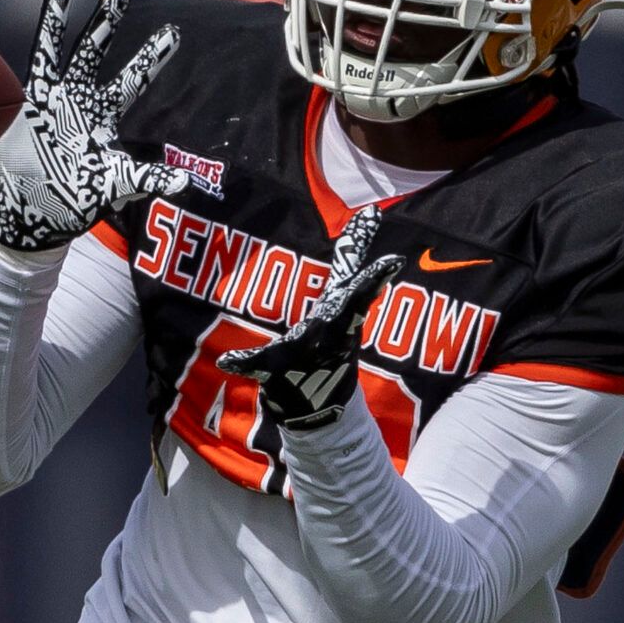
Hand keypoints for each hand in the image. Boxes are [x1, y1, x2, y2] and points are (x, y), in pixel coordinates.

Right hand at [0, 0, 187, 251]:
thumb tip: (184, 182)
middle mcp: (75, 98)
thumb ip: (147, 179)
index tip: (174, 32)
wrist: (36, 213)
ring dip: (54, 22)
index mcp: (102, 113)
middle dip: (106, 22)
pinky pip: (0, 75)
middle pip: (93, 51)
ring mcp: (43, 99)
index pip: (133, 80)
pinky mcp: (14, 109)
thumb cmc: (77, 197)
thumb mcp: (116, 186)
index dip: (152, 57)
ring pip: (50, 51)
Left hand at [218, 206, 403, 429]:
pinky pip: (259, 366)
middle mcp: (329, 335)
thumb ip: (350, 260)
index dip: (378, 275)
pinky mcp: (279, 373)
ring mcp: (305, 357)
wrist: (319, 411)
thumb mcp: (344, 301)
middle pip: (344, 311)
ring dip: (302, 338)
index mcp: (342, 316)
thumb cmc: (331, 346)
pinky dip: (244, 362)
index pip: (361, 289)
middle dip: (357, 295)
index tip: (396, 261)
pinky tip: (227, 360)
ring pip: (304, 340)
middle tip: (371, 282)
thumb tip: (369, 212)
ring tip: (304, 330)